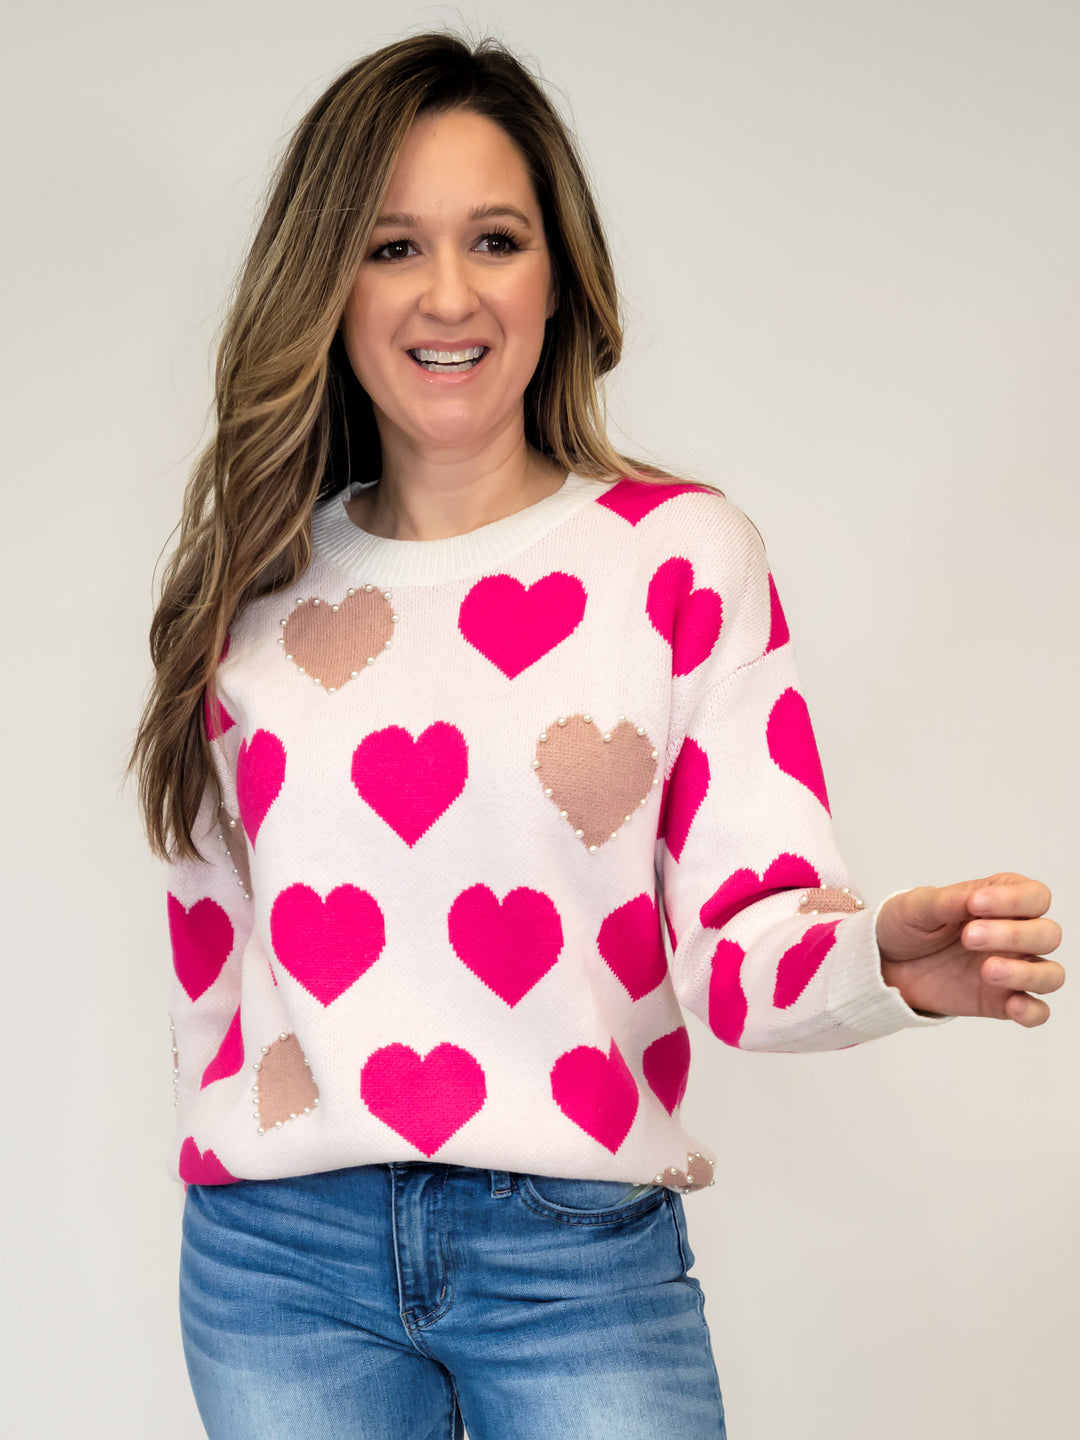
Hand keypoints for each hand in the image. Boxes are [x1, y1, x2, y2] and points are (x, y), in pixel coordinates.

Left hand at [875, 873, 1063, 1024]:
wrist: (886, 964)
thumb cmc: (907, 927)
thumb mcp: (918, 906)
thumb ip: (947, 901)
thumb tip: (974, 896)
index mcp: (999, 902)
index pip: (1035, 896)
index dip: (1015, 900)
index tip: (976, 904)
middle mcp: (1014, 934)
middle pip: (1048, 934)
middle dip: (1014, 935)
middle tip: (968, 937)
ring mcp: (1011, 969)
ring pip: (1050, 974)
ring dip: (1026, 973)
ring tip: (986, 970)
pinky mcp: (1000, 1001)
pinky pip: (1037, 1011)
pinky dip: (1032, 1011)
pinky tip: (1012, 1005)